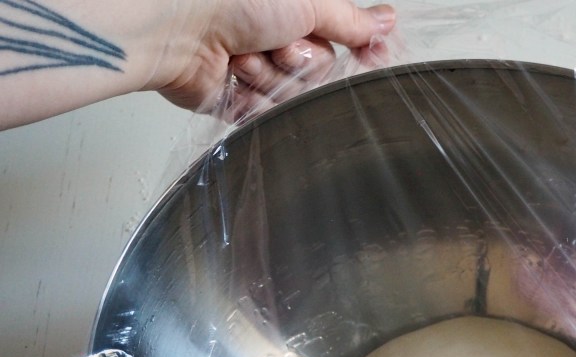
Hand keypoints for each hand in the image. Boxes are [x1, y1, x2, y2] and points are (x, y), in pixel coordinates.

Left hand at [151, 0, 395, 114]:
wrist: (176, 28)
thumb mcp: (307, 1)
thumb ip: (350, 20)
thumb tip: (386, 20)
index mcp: (294, 8)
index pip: (347, 37)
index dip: (362, 50)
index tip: (373, 55)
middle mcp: (276, 35)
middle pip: (321, 71)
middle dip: (299, 60)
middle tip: (272, 39)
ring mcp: (257, 68)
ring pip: (293, 94)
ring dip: (271, 76)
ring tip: (242, 54)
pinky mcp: (237, 99)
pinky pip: (267, 114)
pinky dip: (252, 98)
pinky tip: (233, 76)